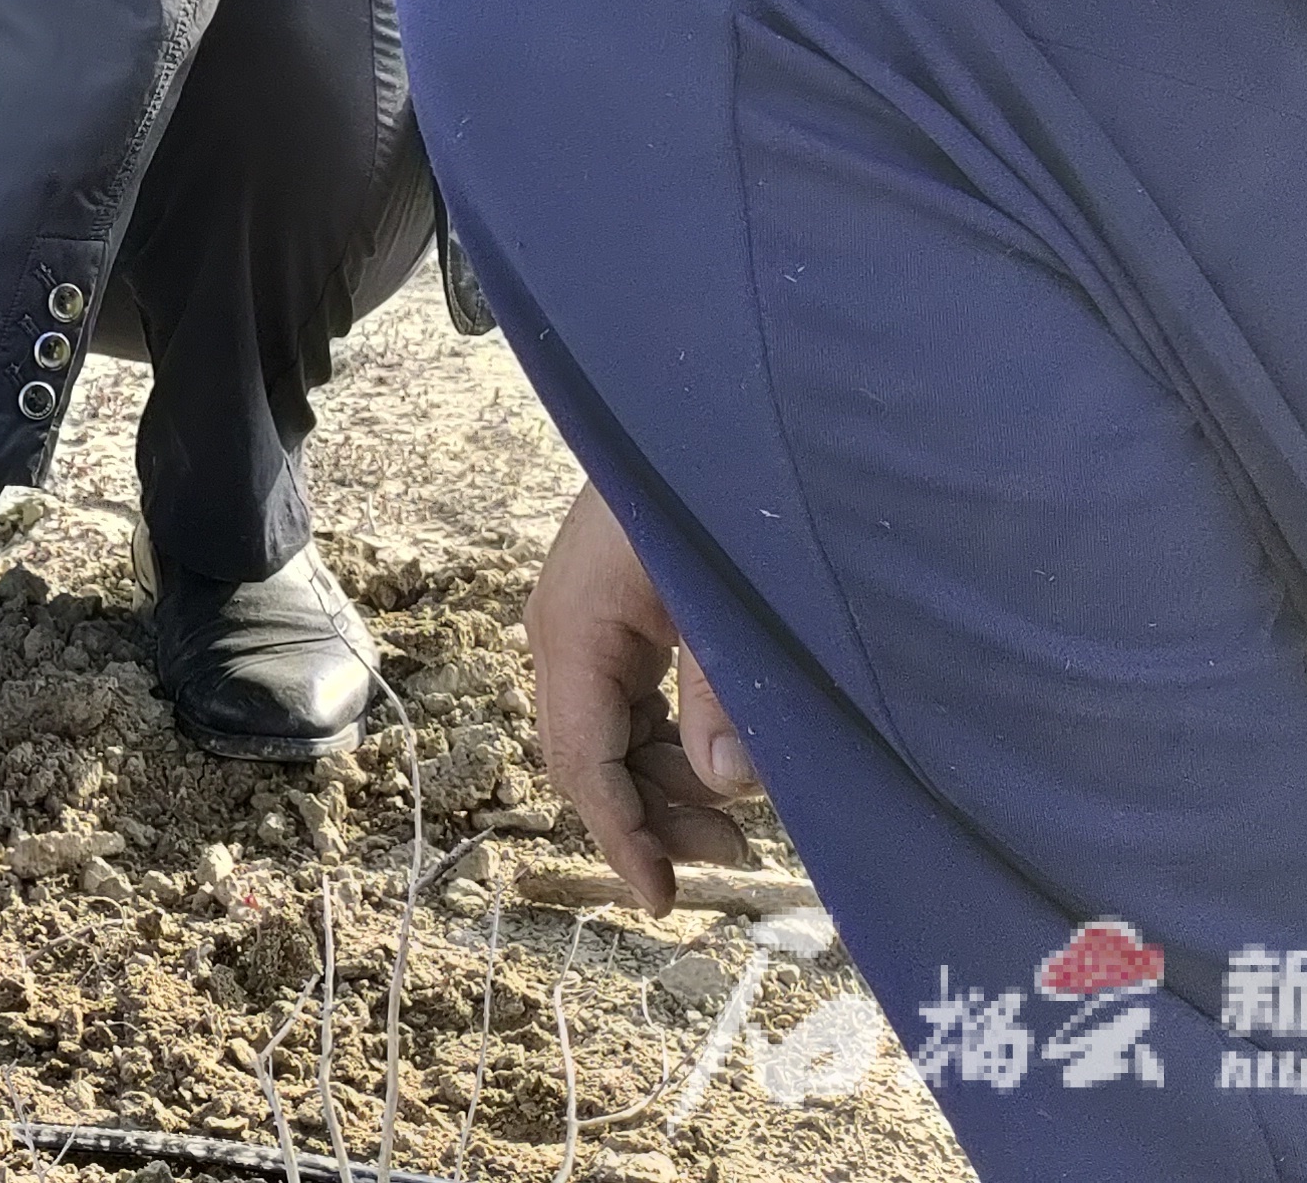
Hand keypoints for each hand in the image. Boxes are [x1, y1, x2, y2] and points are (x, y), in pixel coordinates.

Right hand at [526, 482, 757, 909]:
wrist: (693, 409)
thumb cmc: (707, 488)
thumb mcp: (721, 595)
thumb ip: (724, 691)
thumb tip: (730, 788)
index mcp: (574, 630)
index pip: (584, 761)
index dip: (623, 836)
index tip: (662, 898)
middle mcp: (565, 634)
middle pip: (594, 758)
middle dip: (655, 817)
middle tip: (734, 857)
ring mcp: (588, 626)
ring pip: (615, 737)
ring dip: (669, 784)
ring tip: (741, 818)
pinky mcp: (618, 617)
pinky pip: (632, 704)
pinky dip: (674, 743)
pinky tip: (721, 763)